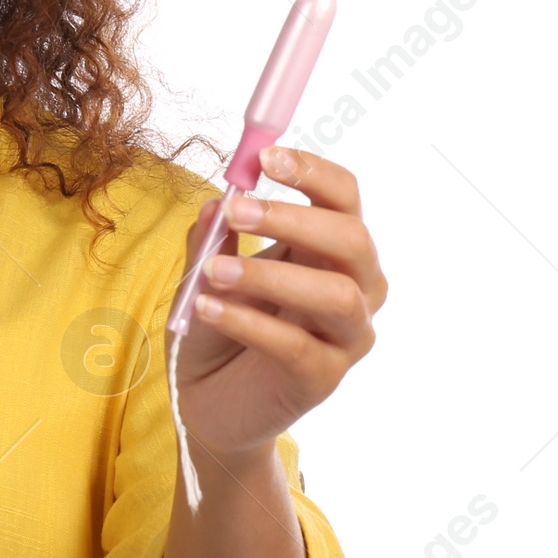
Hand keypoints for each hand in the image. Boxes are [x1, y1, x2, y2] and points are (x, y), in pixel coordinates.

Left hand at [170, 145, 385, 465]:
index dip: (312, 172)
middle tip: (236, 211)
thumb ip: (211, 237)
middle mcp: (353, 288)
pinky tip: (207, 309)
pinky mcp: (323, 379)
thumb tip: (215, 201)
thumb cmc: (217, 326)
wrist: (204, 401)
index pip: (344, 197)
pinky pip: (297, 346)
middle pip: (353, 239)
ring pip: (337, 295)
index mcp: (327, 250)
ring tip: (211, 272)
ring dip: (269, 274)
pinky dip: (249, 322)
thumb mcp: (204, 272)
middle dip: (294, 219)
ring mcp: (344, 337)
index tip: (264, 157)